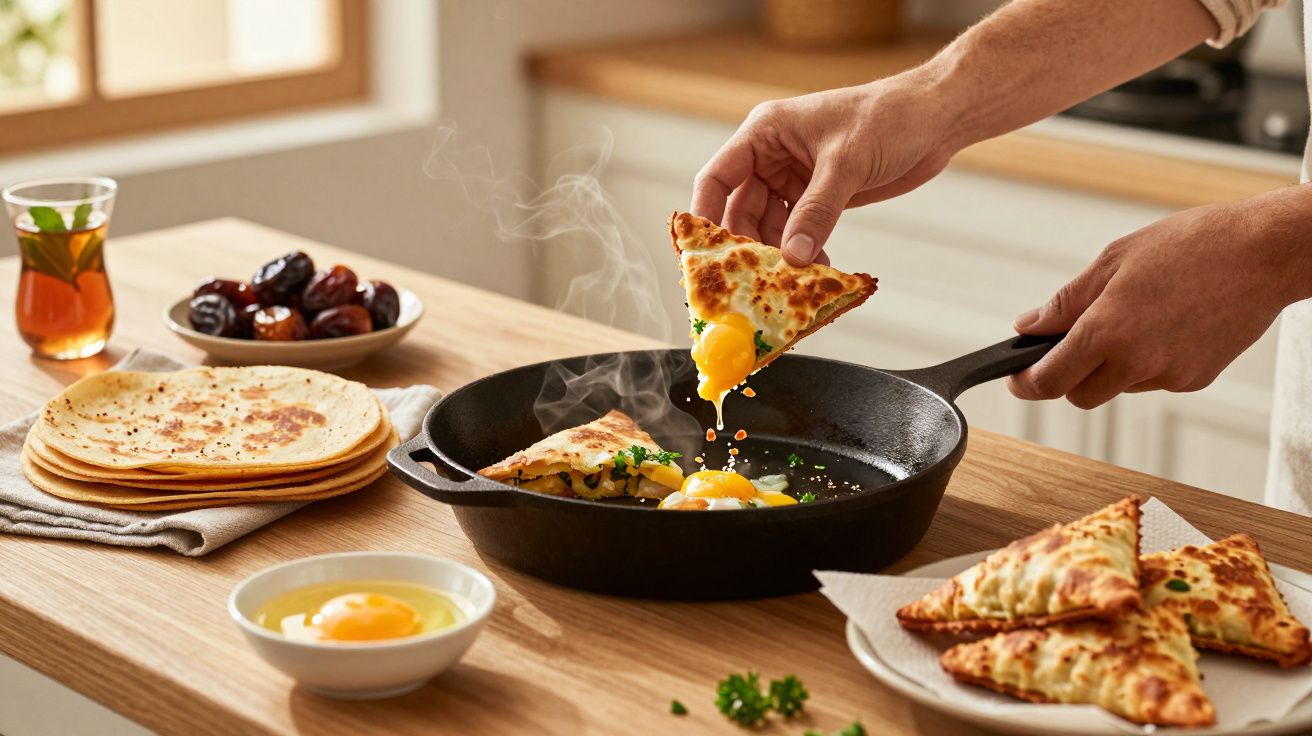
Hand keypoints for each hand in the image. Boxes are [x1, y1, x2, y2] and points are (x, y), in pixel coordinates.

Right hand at [691, 73, 956, 265]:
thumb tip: (794, 257)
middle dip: (748, 246)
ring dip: (779, 254)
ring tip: (789, 281)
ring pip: (769, 226)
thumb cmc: (888, 118)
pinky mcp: (818, 197)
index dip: (706, 215)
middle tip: (754, 280)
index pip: (718, 177)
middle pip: (741, 210)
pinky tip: (815, 271)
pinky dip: (803, 252)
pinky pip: (798, 232)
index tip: (705, 254)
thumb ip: (817, 211)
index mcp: (765, 133)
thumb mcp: (846, 163)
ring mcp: (794, 179)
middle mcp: (772, 157)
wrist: (934, 119)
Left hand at [1009, 189, 1311, 408]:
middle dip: (1067, 378)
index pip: (1049, 380)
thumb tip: (1028, 325)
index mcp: (1107, 331)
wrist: (1265, 254)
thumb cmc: (1193, 246)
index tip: (1017, 378)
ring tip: (1133, 319)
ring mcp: (1169, 376)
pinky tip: (1163, 326)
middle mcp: (1136, 362)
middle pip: (1080, 396)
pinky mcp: (1196, 380)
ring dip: (1110, 367)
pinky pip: (1154, 381)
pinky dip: (1146, 362)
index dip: (1025, 384)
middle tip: (1068, 346)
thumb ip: (1065, 302)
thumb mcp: (1113, 261)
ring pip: (1118, 388)